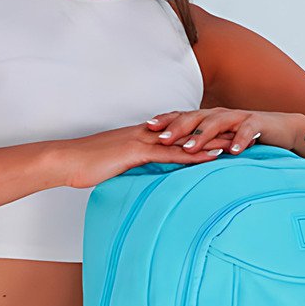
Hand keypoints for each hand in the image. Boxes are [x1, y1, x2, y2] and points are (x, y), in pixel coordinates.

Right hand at [61, 121, 235, 189]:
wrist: (64, 160)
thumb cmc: (83, 164)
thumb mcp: (112, 164)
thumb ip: (130, 166)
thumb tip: (141, 176)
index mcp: (141, 134)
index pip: (178, 130)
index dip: (202, 131)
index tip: (223, 133)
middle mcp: (146, 133)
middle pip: (188, 130)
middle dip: (215, 131)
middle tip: (240, 132)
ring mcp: (142, 141)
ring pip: (185, 139)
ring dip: (212, 141)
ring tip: (237, 144)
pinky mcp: (137, 152)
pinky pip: (172, 154)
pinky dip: (194, 156)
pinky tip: (212, 159)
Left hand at [145, 108, 301, 154]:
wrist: (282, 130)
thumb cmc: (246, 137)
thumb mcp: (219, 142)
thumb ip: (199, 147)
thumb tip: (172, 158)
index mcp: (208, 118)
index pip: (181, 116)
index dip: (164, 120)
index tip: (144, 128)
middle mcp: (219, 114)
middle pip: (194, 117)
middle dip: (176, 128)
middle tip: (161, 139)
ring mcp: (238, 117)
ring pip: (217, 123)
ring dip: (202, 136)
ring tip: (190, 148)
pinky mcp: (257, 123)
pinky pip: (247, 130)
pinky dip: (240, 139)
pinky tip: (234, 151)